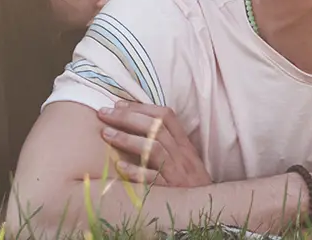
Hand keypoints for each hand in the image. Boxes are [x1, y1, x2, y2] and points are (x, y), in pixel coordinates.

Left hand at [97, 101, 211, 187]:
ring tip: (106, 134)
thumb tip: (137, 124)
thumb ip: (168, 141)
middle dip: (128, 117)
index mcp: (184, 142)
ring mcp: (176, 171)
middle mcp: (181, 154)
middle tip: (104, 113)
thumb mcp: (184, 157)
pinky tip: (119, 166)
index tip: (118, 104)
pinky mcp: (171, 190)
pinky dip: (135, 171)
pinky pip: (152, 178)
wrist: (207, 206)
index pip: (166, 115)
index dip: (141, 107)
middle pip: (156, 127)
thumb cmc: (190, 181)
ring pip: (154, 148)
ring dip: (128, 139)